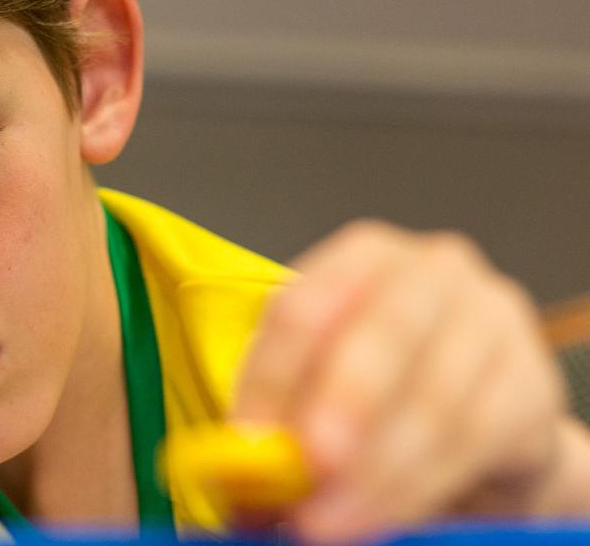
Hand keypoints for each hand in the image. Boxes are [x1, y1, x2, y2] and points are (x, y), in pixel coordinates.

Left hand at [232, 219, 582, 543]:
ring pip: (434, 394)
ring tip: (331, 518)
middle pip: (383, 332)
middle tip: (311, 464)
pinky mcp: (532, 380)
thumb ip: (282, 409)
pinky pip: (477, 436)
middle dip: (343, 403)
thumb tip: (241, 462)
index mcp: (362, 257)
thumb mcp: (318, 384)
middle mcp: (432, 271)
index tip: (250, 437)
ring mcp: (492, 318)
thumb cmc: (380, 390)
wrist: (478, 421)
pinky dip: (422, 483)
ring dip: (378, 466)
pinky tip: (385, 513)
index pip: (305, 304)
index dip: (273, 375)